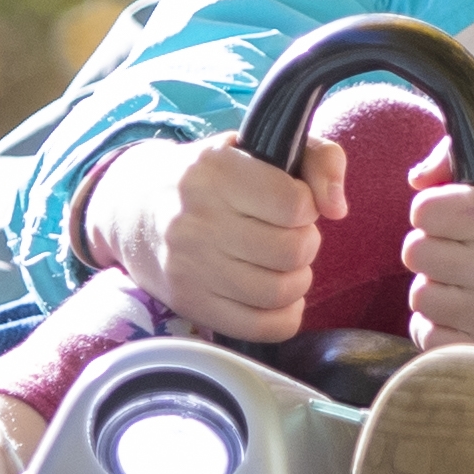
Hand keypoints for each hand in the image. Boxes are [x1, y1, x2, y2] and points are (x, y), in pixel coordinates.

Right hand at [83, 132, 347, 340]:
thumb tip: (337, 208)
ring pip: (280, 291)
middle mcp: (195, 219)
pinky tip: (278, 295)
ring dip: (298, 279)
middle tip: (290, 235)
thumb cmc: (213, 177)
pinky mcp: (190, 303)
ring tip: (284, 263)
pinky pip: (263, 327)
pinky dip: (286, 314)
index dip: (307, 205)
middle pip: (292, 251)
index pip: (295, 204)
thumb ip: (319, 158)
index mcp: (214, 170)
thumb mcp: (261, 146)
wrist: (135, 211)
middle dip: (305, 243)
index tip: (292, 203)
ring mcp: (189, 266)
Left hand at [400, 167, 473, 374]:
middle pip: (415, 254)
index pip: (422, 211)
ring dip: (439, 289)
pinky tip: (467, 314)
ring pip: (421, 298)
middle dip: (437, 249)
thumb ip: (462, 157)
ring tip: (470, 283)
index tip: (462, 220)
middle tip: (466, 252)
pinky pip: (431, 340)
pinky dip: (441, 328)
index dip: (438, 212)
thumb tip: (416, 180)